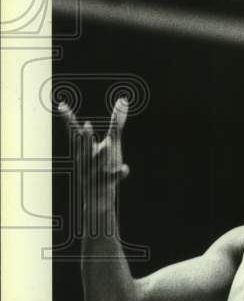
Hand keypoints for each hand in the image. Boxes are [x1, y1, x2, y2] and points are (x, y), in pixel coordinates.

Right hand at [59, 97, 129, 214]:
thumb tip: (123, 100)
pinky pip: (112, 178)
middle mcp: (87, 159)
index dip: (69, 119)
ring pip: (97, 163)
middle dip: (86, 137)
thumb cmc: (103, 166)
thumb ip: (116, 122)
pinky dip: (119, 173)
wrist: (98, 200)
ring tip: (109, 145)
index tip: (61, 105)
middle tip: (88, 125)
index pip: (76, 132)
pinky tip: (125, 168)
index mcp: (85, 149)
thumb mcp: (111, 143)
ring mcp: (94, 172)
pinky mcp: (104, 184)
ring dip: (102, 154)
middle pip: (84, 147)